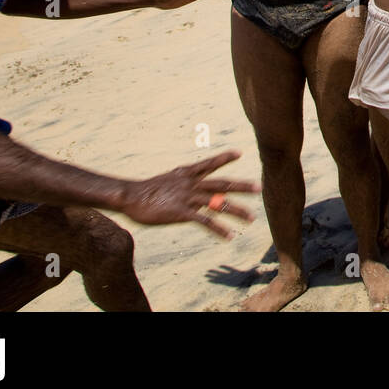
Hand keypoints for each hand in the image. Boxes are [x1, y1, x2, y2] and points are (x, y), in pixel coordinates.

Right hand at [119, 151, 258, 239]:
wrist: (129, 196)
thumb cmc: (146, 191)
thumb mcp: (167, 181)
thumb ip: (181, 182)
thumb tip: (188, 183)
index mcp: (186, 174)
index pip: (209, 163)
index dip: (224, 158)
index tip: (239, 153)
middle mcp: (191, 183)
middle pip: (221, 184)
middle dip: (241, 186)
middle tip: (259, 188)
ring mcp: (187, 197)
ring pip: (218, 203)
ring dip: (236, 211)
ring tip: (252, 218)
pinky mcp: (181, 212)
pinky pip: (204, 221)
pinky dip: (219, 229)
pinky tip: (229, 235)